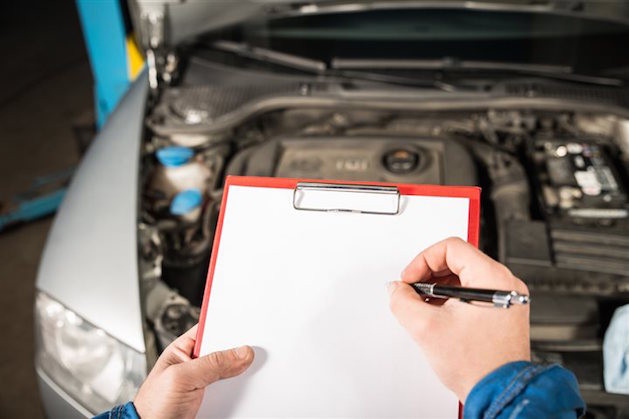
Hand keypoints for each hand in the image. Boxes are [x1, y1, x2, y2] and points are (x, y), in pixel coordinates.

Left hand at [134, 325, 253, 418]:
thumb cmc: (153, 406)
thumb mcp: (180, 378)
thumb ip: (211, 363)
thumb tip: (241, 352)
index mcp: (185, 349)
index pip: (211, 329)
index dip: (229, 326)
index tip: (248, 329)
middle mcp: (197, 364)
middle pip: (226, 350)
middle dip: (237, 353)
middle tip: (248, 357)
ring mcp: (206, 382)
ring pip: (231, 372)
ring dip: (239, 376)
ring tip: (240, 378)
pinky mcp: (213, 399)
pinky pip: (232, 392)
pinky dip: (238, 393)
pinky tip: (238, 393)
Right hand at [387, 237, 529, 402]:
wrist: (498, 392)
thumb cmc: (478, 365)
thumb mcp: (426, 328)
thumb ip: (403, 301)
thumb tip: (397, 289)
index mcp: (493, 278)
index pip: (451, 248)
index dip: (423, 260)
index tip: (411, 278)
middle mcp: (505, 284)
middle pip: (458, 260)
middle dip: (429, 275)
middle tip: (413, 292)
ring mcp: (506, 298)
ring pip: (463, 277)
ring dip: (438, 287)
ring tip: (424, 306)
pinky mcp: (502, 311)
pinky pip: (472, 292)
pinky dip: (451, 299)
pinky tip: (438, 315)